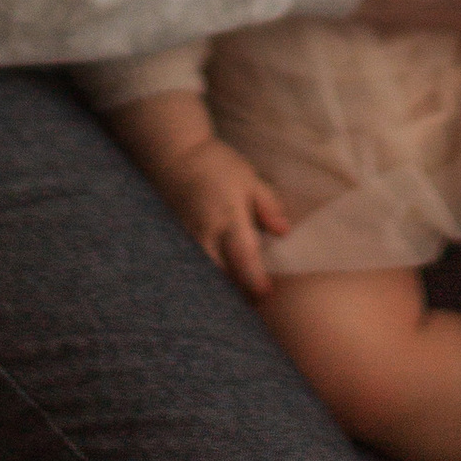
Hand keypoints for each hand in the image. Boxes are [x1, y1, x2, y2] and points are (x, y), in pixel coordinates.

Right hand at [157, 136, 292, 298]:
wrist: (176, 157)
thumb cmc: (217, 166)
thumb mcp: (248, 178)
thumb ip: (267, 205)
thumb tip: (284, 231)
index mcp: (228, 215)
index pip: (243, 254)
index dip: (254, 278)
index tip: (266, 294)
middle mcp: (205, 232)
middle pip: (222, 273)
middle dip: (238, 292)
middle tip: (255, 303)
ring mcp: (188, 239)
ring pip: (205, 274)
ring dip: (222, 287)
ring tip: (238, 300)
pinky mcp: (178, 242)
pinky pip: (194, 267)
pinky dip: (207, 278)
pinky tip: (218, 286)